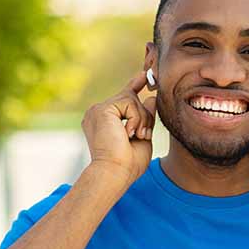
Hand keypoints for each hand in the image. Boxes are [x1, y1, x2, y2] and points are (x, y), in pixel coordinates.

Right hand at [80, 71, 156, 187]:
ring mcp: (97, 110)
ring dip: (141, 119)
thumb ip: (145, 117)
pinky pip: (130, 102)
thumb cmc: (128, 164)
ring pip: (132, 99)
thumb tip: (151, 98)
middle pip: (130, 99)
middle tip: (142, 135)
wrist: (115, 173)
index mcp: (104, 122)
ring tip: (135, 136)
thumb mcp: (142, 136)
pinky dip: (136, 118)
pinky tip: (128, 133)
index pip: (122, 99)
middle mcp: (97, 114)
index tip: (144, 76)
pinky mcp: (102, 109)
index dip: (134, 85)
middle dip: (144, 116)